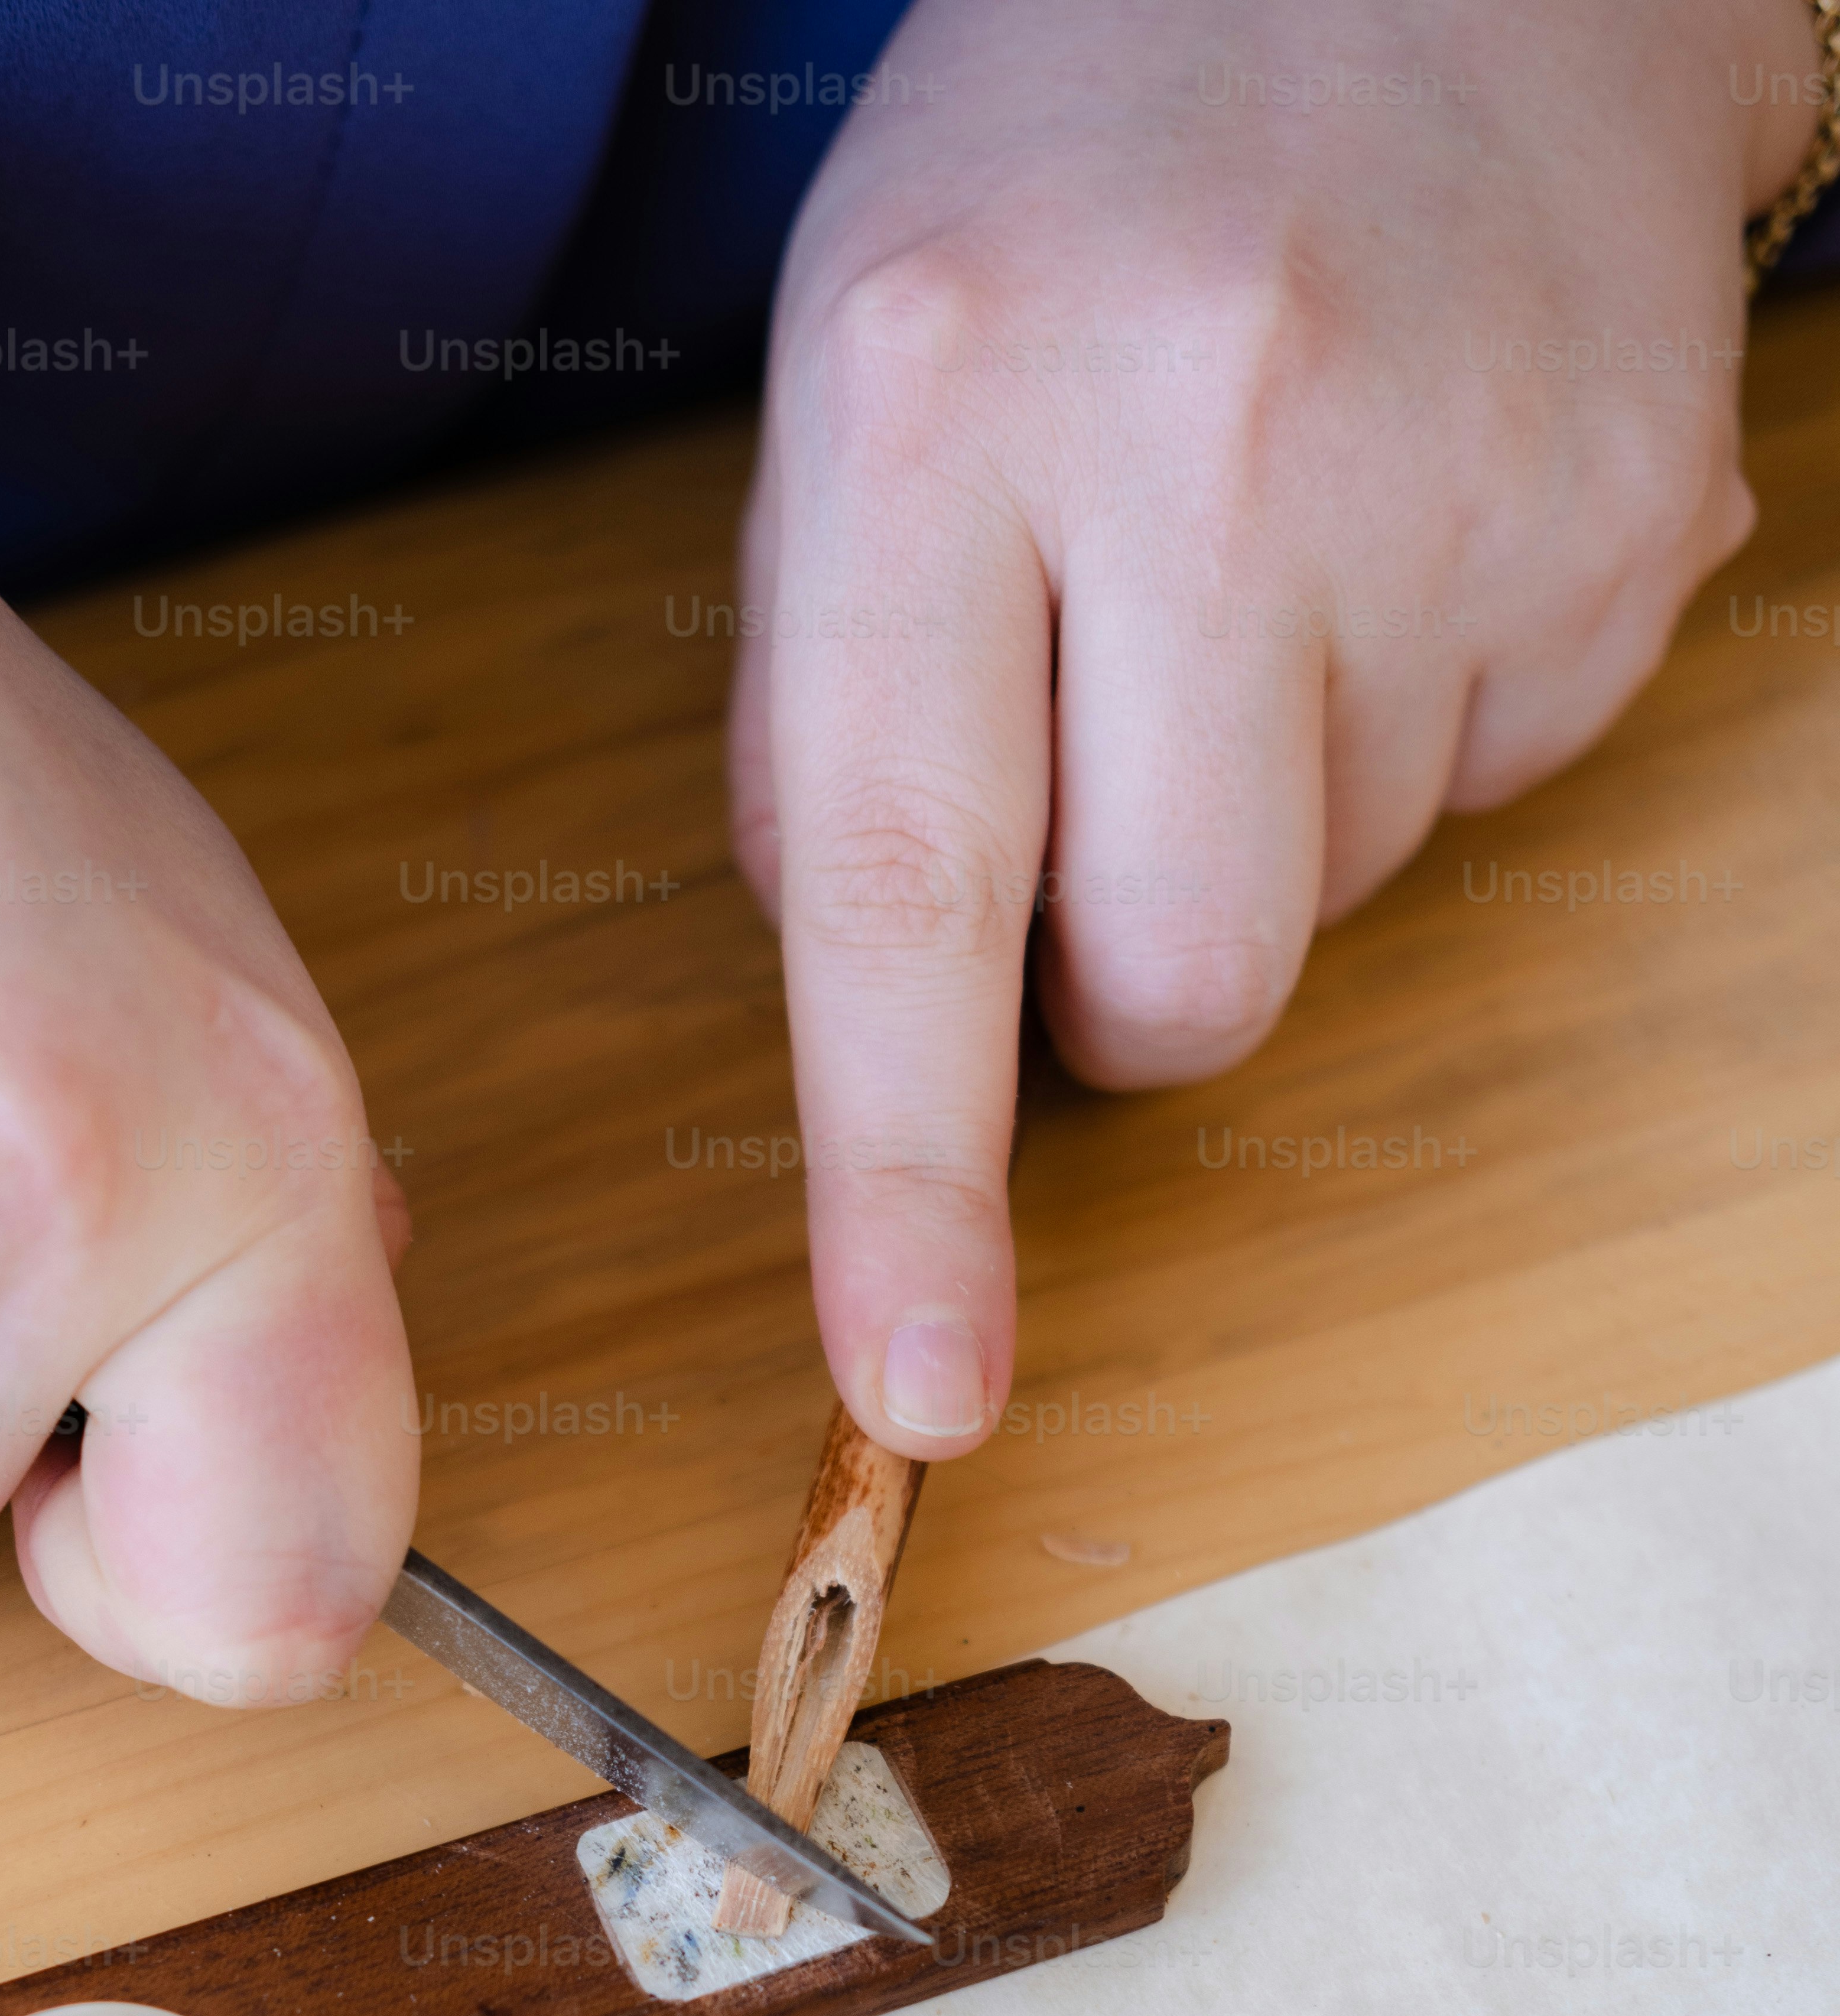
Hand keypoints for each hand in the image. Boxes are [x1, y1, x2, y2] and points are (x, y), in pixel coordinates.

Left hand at [732, 0, 1816, 1455]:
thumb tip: (906, 1017)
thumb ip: (837, 720)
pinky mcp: (1629, 524)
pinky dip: (1423, 717)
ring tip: (1274, 548)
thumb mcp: (857, 381)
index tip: (922, 1391)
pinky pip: (1491, 791)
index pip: (905, 886)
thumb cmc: (1077, 174)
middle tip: (1123, 774)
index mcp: (939, 398)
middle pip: (1183, 983)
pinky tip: (1400, 520)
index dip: (904, 1183)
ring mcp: (1460, 479)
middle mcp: (1215, 435)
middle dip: (1135, 989)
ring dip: (1281, 806)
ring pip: (1340, 904)